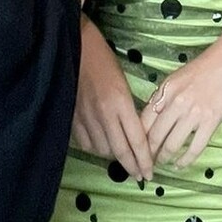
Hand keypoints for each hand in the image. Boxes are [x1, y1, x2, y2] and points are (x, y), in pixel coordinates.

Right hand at [72, 17, 153, 181]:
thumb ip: (127, 109)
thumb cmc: (102, 59)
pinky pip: (86, 143)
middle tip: (140, 175)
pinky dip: (96, 147)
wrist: (73, 46)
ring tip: (121, 155)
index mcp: (120, 102)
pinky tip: (101, 144)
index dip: (144, 160)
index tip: (150, 173)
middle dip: (132, 166)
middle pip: (120, 151)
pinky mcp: (71, 118)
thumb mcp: (122, 82)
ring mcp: (85, 118)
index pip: (136, 139)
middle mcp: (103, 114)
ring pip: (103, 149)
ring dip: (113, 156)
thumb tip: (134, 133)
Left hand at [146, 26, 221, 167]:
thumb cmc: (203, 69)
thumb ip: (163, 97)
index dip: (138, 139)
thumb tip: (152, 118)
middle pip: (155, 136)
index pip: (144, 120)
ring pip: (172, 144)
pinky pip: (195, 147)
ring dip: (165, 158)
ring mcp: (193, 113)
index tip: (137, 149)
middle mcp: (176, 103)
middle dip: (149, 154)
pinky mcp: (211, 121)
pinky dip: (186, 160)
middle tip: (148, 163)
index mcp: (165, 91)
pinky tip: (181, 164)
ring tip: (163, 163)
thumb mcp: (176, 79)